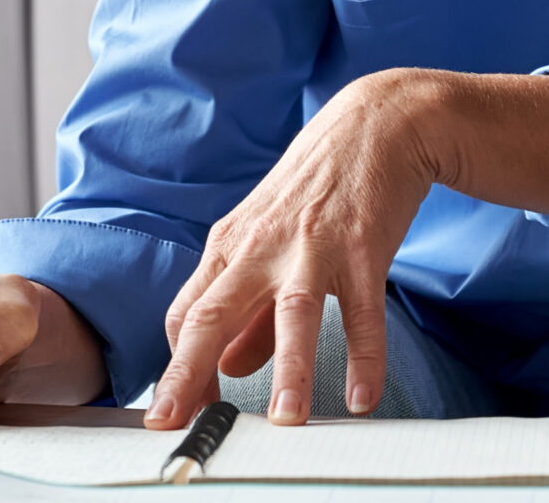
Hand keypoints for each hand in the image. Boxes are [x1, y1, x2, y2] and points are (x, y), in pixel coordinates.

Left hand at [148, 70, 446, 427]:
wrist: (374, 124)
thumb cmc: (315, 189)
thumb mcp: (267, 241)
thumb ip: (247, 312)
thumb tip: (224, 367)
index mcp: (230, 246)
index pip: (185, 314)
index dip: (177, 366)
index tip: (175, 413)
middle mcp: (261, 247)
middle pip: (213, 313)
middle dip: (189, 373)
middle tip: (175, 424)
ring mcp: (312, 247)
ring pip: (292, 314)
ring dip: (288, 370)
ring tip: (286, 422)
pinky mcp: (362, 248)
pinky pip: (363, 311)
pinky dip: (364, 357)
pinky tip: (362, 398)